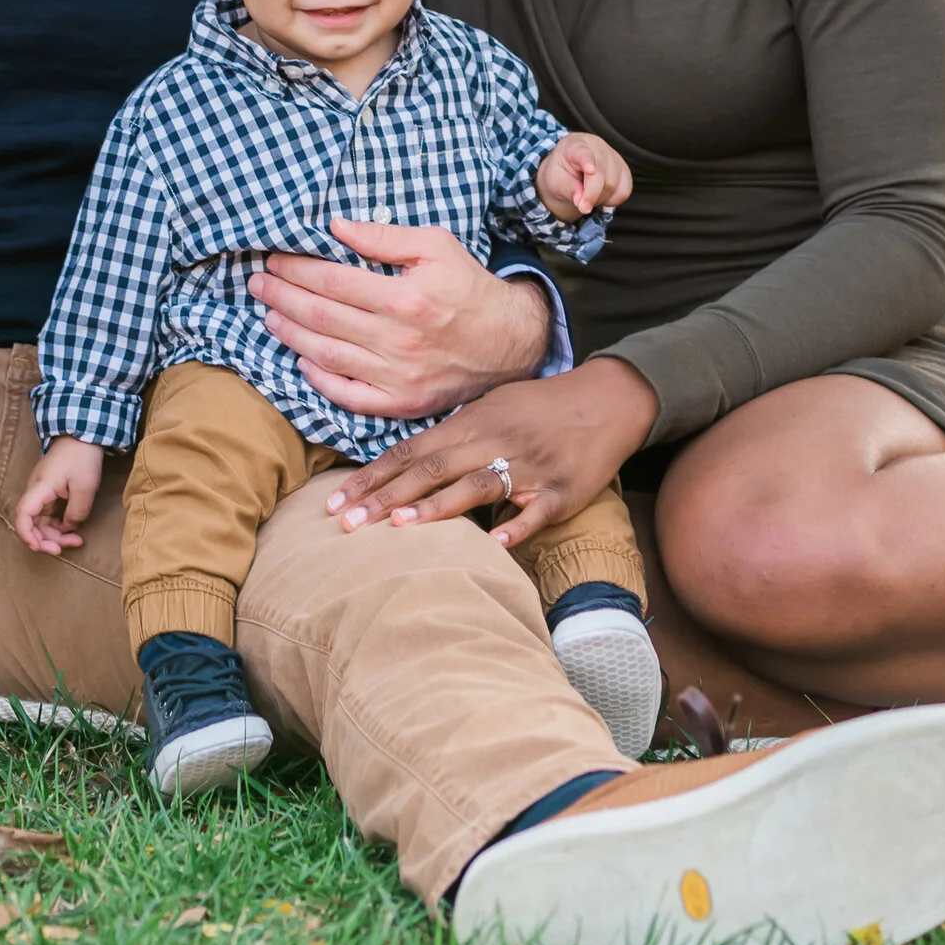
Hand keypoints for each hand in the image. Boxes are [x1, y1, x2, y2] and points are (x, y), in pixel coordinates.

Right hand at [15, 436, 103, 555]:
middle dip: (47, 540)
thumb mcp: (85, 486)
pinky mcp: (50, 493)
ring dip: (55, 535)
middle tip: (68, 547)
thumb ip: (76, 512)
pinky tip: (73, 531)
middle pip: (32, 524)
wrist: (83, 434)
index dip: (27, 535)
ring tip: (76, 541)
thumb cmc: (82, 456)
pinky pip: (49, 516)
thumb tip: (68, 528)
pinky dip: (59, 526)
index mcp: (40, 488)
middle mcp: (36, 492)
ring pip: (41, 522)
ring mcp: (42, 493)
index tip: (41, 547)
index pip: (23, 515)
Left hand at [249, 221, 551, 420]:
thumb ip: (383, 236)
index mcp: (405, 297)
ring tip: (269, 315)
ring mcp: (398, 376)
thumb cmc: (467, 286)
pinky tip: (302, 361)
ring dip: (290, 334)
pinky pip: (348, 396)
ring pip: (326, 356)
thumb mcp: (435, 245)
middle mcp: (398, 340)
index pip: (332, 281)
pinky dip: (318, 380)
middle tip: (257, 284)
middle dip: (281, 297)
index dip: (295, 269)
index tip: (273, 260)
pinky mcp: (402, 403)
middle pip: (321, 318)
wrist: (510, 341)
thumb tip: (335, 225)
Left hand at [325, 356, 659, 548]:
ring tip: (399, 526)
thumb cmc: (541, 406)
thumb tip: (407, 461)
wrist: (607, 400)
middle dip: (386, 497)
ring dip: (436, 506)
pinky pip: (537, 510)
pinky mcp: (563, 491)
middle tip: (346, 523)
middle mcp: (495, 440)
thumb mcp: (493, 407)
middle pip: (432, 468)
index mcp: (473, 421)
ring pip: (477, 484)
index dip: (373, 476)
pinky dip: (517, 525)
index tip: (337, 500)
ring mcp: (530, 466)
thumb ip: (453, 434)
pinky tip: (495, 543)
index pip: (411, 450)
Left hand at [537, 131, 631, 221]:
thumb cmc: (560, 173)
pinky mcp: (624, 170)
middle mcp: (597, 146)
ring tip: (588, 194)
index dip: (587, 161)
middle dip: (591, 195)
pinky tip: (601, 195)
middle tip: (582, 207)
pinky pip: (624, 191)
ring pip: (613, 185)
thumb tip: (580, 201)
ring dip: (600, 198)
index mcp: (575, 145)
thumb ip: (567, 189)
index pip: (583, 152)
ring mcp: (613, 156)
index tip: (590, 170)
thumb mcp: (555, 181)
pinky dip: (612, 200)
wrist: (570, 170)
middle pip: (600, 174)